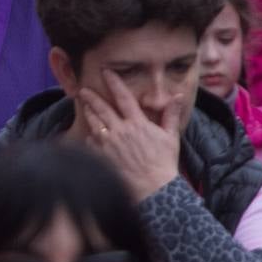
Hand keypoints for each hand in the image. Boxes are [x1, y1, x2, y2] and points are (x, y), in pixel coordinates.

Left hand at [77, 70, 181, 201]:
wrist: (153, 189)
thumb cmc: (163, 163)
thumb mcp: (170, 137)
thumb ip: (170, 115)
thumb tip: (179, 95)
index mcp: (137, 124)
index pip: (123, 97)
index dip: (114, 82)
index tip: (105, 71)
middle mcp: (120, 131)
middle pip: (101, 108)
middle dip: (91, 97)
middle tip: (83, 89)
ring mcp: (108, 143)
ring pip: (93, 122)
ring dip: (88, 112)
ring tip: (84, 106)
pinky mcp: (101, 155)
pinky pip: (91, 141)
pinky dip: (91, 136)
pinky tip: (91, 133)